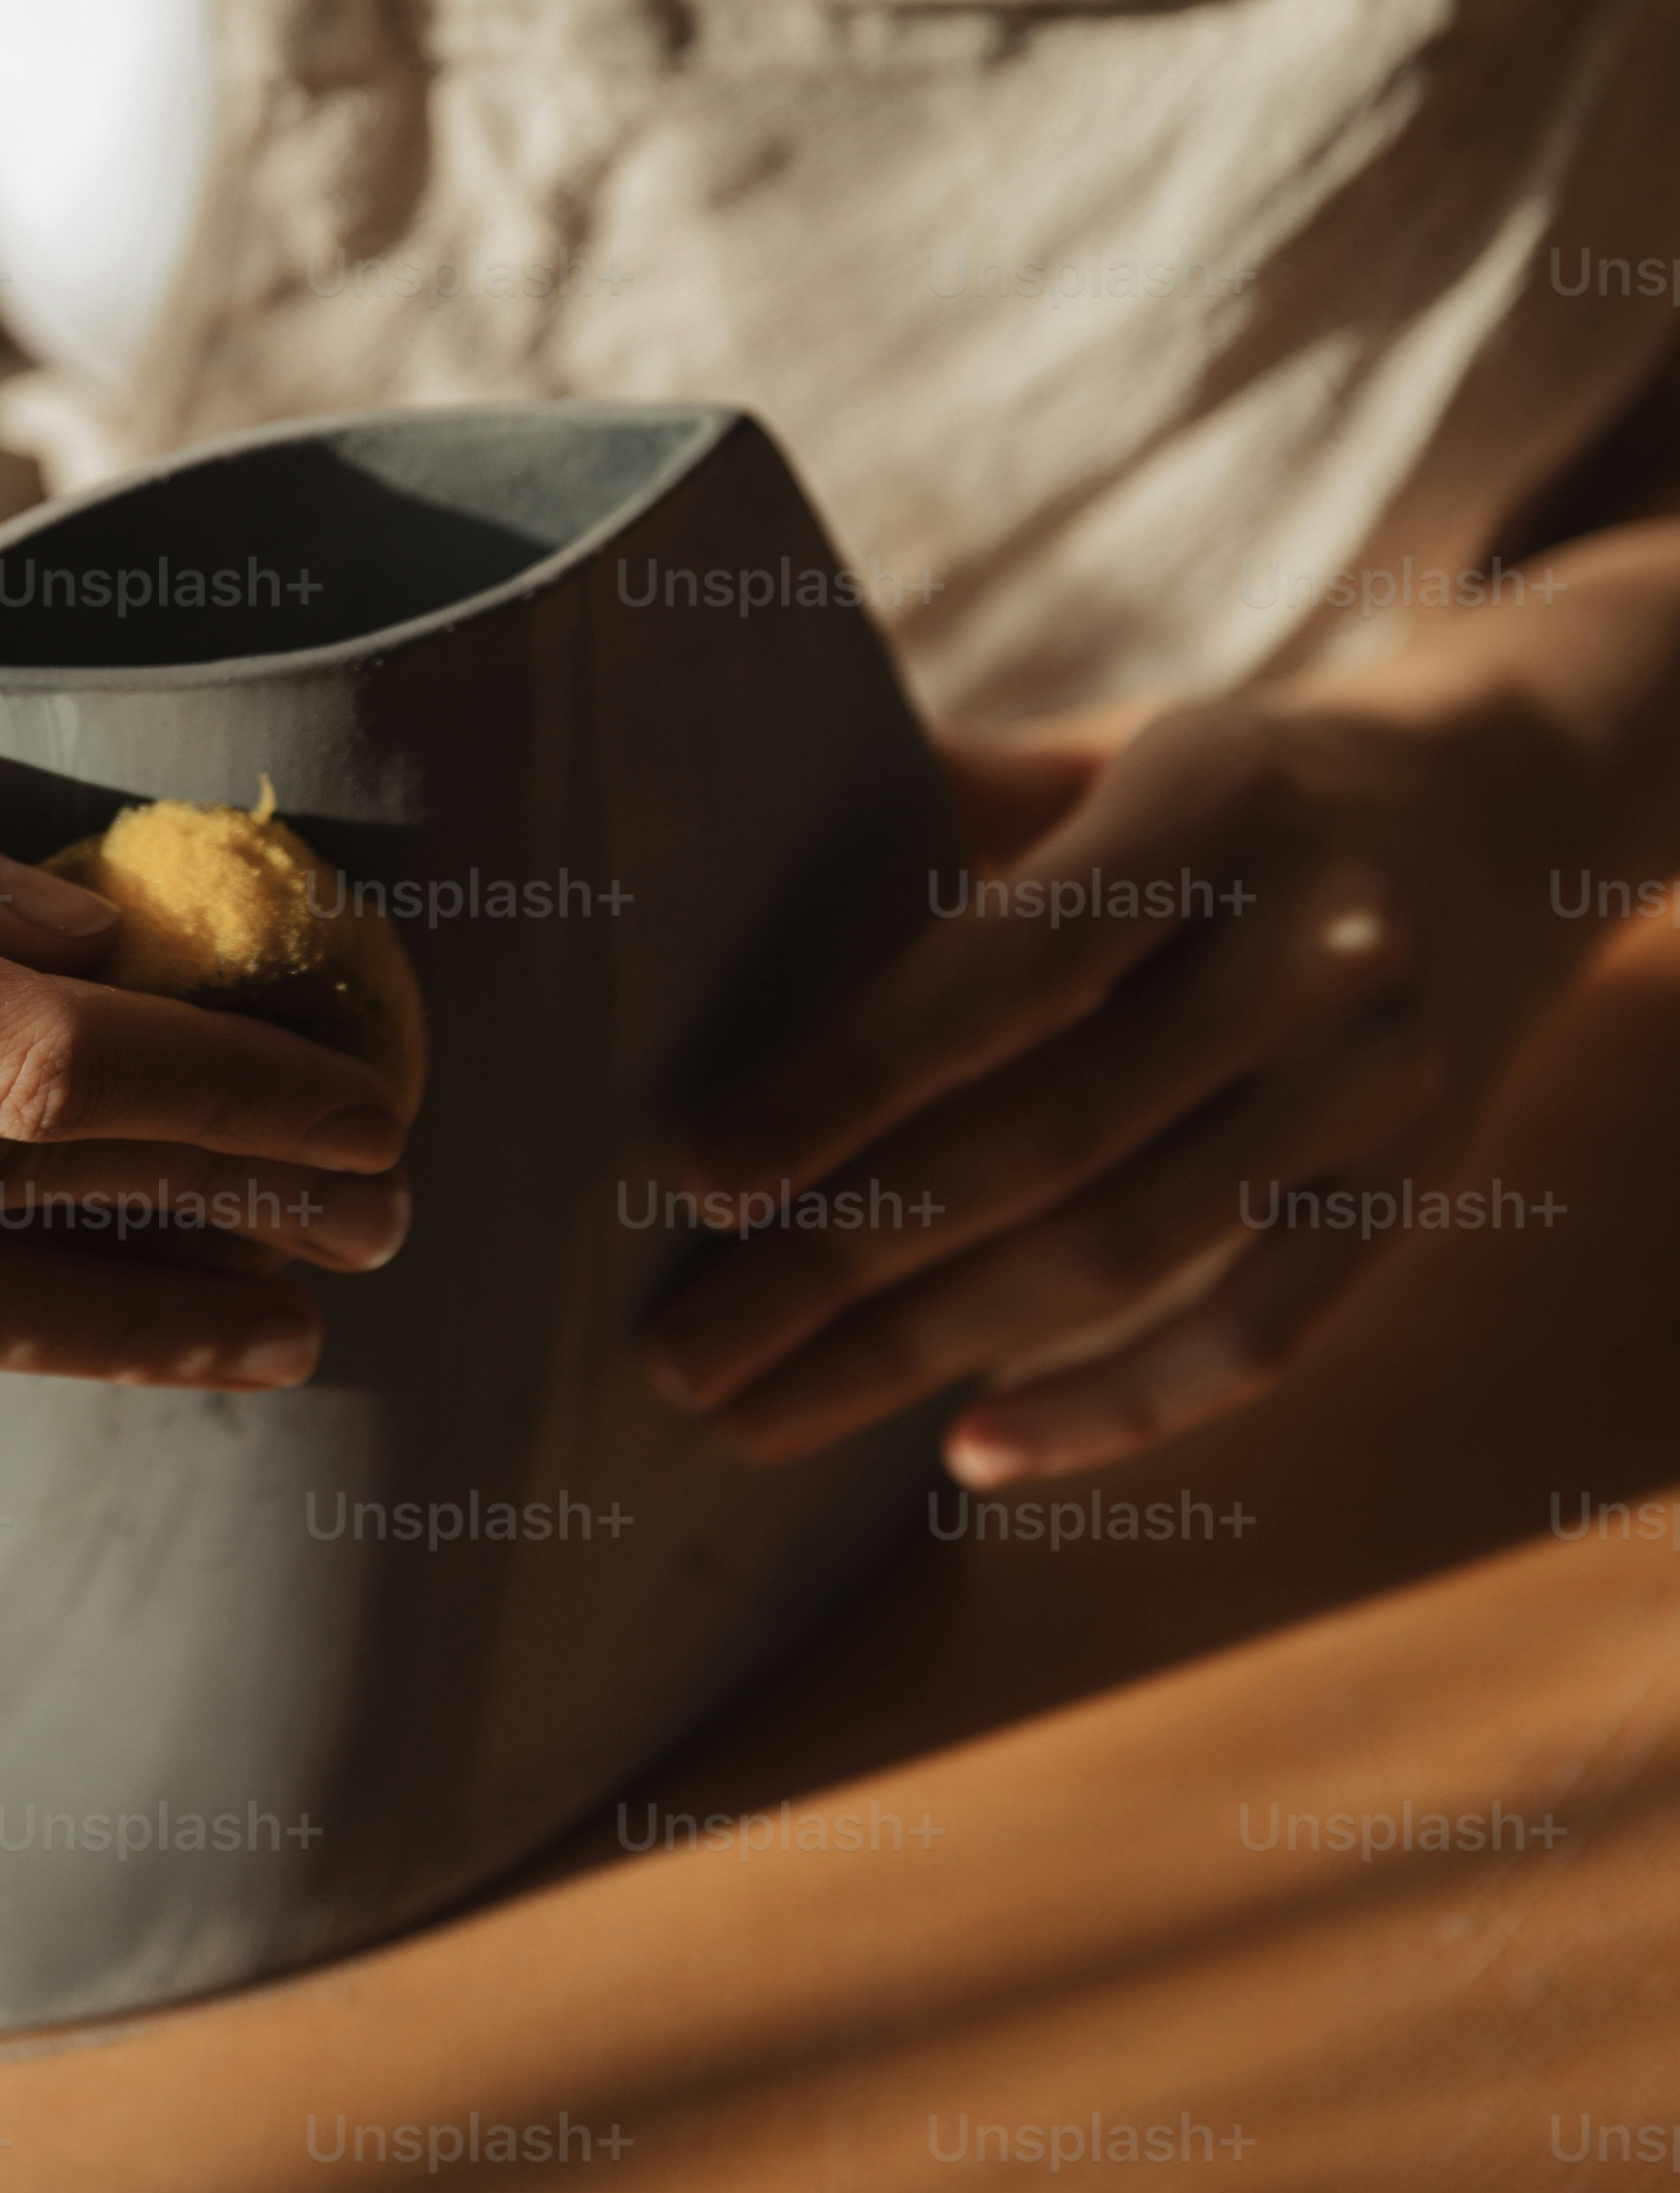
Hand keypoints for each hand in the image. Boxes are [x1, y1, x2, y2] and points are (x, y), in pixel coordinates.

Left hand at [642, 636, 1622, 1486]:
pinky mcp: (1410, 1190)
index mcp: (1210, 811)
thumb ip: (959, 789)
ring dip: (931, 1353)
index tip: (698, 1177)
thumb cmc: (1243, 781)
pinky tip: (971, 1452)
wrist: (1510, 809)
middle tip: (682, 1348)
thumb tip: (740, 821)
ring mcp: (1375, 1084)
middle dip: (845, 1261)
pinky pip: (1258, 1334)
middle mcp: (1310, 949)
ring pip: (1132, 1252)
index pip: (1007, 971)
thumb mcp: (1118, 740)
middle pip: (1051, 1138)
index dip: (848, 1079)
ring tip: (767, 1414)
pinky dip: (1113, 1407)